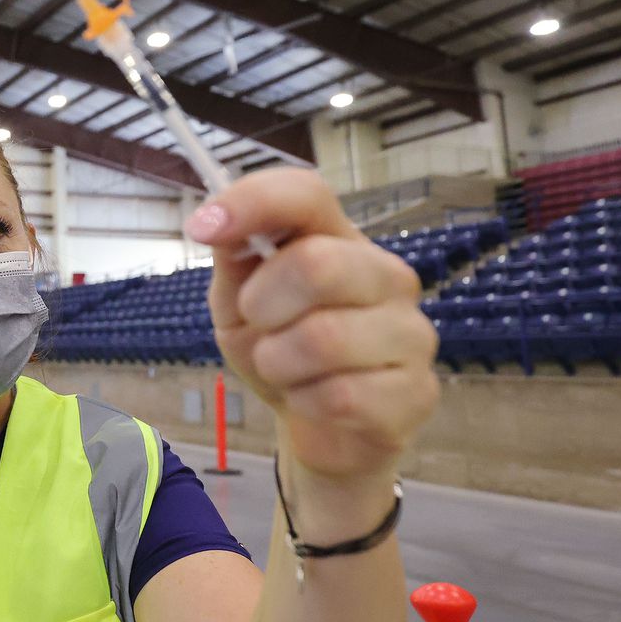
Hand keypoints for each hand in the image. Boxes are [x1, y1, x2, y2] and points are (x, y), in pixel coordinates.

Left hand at [185, 169, 439, 482]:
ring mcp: (410, 332)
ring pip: (325, 339)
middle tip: (258, 324)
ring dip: (278, 362)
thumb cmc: (279, 348)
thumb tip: (211, 220)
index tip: (203, 228)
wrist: (318, 428)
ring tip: (283, 368)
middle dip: (262, 303)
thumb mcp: (238, 301)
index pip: (307, 194)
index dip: (253, 202)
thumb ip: (232, 257)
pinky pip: (341, 396)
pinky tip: (312, 400)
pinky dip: (304, 401)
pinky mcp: (417, 392)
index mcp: (338, 238)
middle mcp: (385, 275)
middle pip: (318, 264)